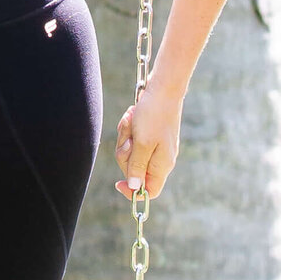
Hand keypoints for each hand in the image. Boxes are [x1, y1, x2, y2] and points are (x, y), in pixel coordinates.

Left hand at [114, 83, 181, 200]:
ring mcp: (154, 146)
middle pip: (133, 171)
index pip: (150, 191)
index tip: (117, 184)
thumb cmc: (154, 115)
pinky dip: (128, 129)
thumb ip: (137, 167)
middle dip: (125, 154)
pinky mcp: (149, 134)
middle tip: (129, 139)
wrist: (163, 87)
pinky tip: (132, 116)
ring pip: (129, 153)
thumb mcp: (142, 143)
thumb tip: (135, 189)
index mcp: (162, 165)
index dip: (133, 192)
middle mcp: (160, 158)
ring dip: (125, 137)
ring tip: (131, 121)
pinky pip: (131, 139)